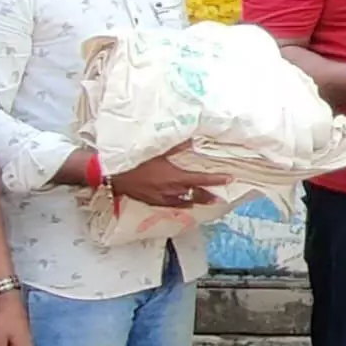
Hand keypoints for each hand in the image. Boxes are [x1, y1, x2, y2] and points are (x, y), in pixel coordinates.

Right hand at [109, 149, 231, 209]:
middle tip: (220, 197)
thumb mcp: (158, 151)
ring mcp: (163, 199)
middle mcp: (172, 191)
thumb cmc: (136, 162)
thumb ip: (177, 147)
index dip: (216, 180)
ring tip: (206, 201)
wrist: (115, 176)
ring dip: (197, 201)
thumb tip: (192, 140)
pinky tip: (184, 203)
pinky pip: (173, 205)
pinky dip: (182, 203)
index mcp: (175, 178)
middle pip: (196, 195)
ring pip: (185, 203)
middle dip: (209, 196)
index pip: (201, 180)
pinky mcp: (154, 203)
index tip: (229, 179)